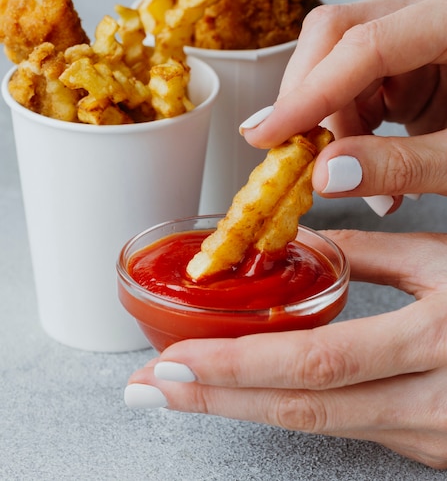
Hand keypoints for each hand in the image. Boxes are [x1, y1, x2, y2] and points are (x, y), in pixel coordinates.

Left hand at [126, 230, 446, 468]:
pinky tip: (250, 393)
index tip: (171, 360)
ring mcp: (434, 431)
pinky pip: (350, 426)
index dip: (236, 365)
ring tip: (181, 393)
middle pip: (303, 407)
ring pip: (320, 426)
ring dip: (242, 408)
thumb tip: (310, 245)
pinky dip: (290, 408)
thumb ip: (381, 253)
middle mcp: (435, 397)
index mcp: (442, 332)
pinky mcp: (434, 445)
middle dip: (216, 400)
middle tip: (147, 392)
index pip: (316, 360)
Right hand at [240, 0, 446, 205]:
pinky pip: (356, 86)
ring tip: (355, 183)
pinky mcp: (407, 63)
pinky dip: (348, 131)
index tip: (265, 136)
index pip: (362, 44)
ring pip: (337, 63)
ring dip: (329, 126)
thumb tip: (325, 176)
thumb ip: (402, 165)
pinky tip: (364, 167)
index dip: (308, 93)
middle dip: (305, 100)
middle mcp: (424, 18)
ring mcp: (413, 37)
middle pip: (335, 34)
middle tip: (296, 159)